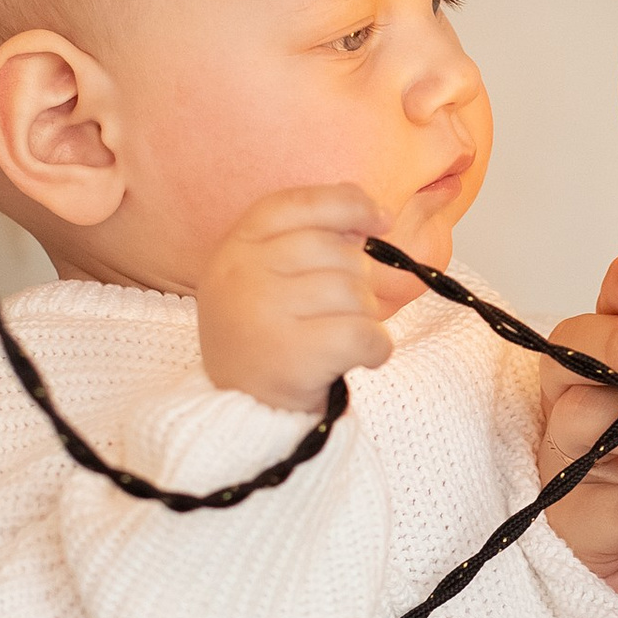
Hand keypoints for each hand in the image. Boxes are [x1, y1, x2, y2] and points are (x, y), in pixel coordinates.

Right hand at [197, 187, 392, 413]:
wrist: (241, 413)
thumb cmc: (266, 338)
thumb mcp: (266, 278)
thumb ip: (307, 239)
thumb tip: (368, 212)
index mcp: (236, 247)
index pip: (297, 204)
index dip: (347, 205)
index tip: (382, 219)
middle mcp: (243, 275)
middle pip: (337, 251)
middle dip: (358, 280)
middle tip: (342, 312)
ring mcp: (264, 314)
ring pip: (354, 292)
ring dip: (365, 317)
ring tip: (343, 338)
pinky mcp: (293, 356)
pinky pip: (364, 334)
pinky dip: (377, 348)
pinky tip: (361, 358)